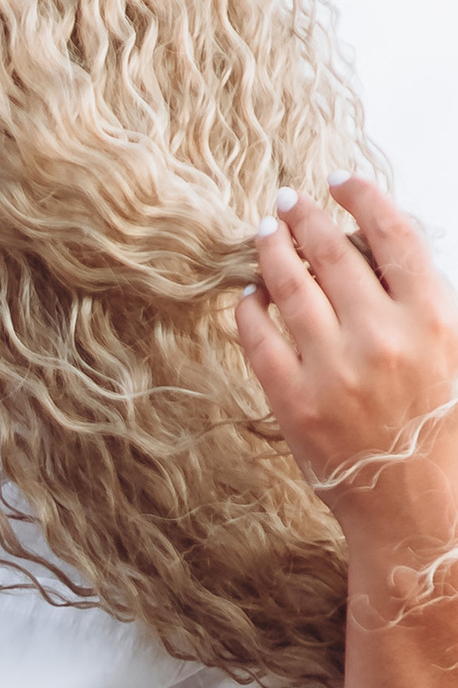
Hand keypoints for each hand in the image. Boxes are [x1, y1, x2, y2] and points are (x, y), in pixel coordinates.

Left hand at [238, 178, 457, 595]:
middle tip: (288, 199)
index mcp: (432, 319)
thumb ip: (420, 300)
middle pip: (333, 254)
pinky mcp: (293, 403)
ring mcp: (332, 370)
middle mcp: (382, 338)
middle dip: (306, 218)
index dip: (363, 197)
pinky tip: (249, 294)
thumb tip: (374, 244)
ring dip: (273, 251)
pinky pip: (259, 339)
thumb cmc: (439, 428)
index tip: (341, 180)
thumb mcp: (452, 353)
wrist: (414, 507)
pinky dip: (250, 308)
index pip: (392, 234)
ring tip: (264, 232)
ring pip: (291, 287)